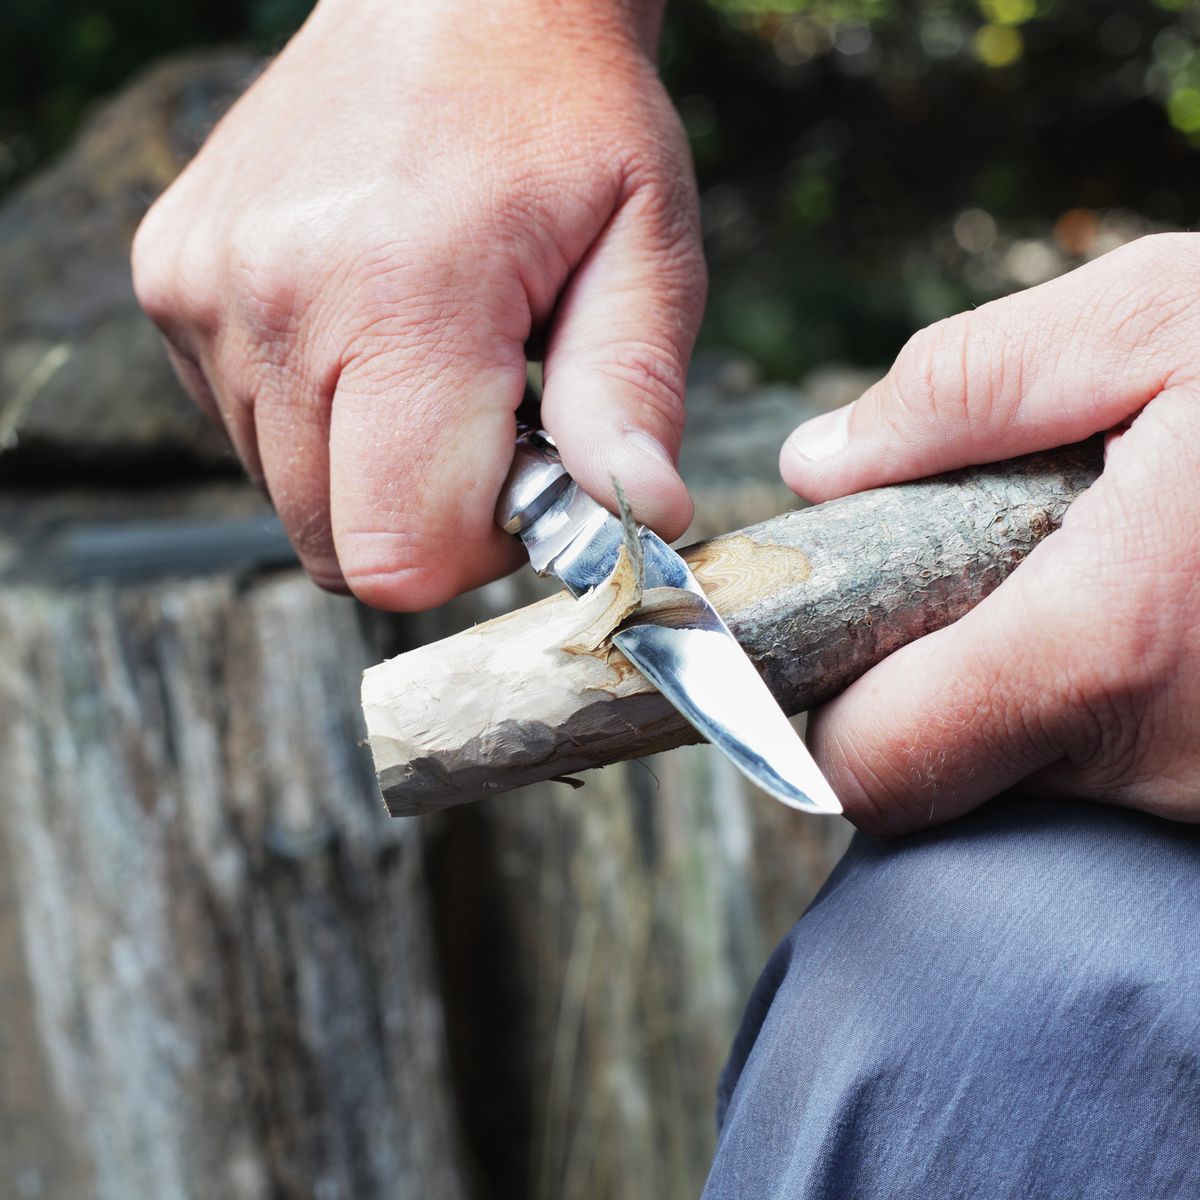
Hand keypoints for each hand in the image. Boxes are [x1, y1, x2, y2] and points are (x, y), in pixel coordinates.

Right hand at [132, 0, 703, 608]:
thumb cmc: (564, 117)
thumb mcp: (645, 246)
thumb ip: (632, 395)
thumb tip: (642, 516)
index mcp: (401, 295)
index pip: (402, 553)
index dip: (477, 555)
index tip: (528, 481)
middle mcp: (274, 300)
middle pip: (335, 545)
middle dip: (426, 520)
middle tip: (491, 421)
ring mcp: (205, 291)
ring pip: (288, 496)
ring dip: (373, 469)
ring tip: (434, 364)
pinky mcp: (172, 283)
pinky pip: (249, 431)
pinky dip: (319, 419)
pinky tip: (371, 337)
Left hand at [781, 233, 1199, 833]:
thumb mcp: (1168, 323)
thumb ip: (967, 389)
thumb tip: (818, 465)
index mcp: (1112, 652)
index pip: (874, 768)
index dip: (827, 706)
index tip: (832, 632)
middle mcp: (1169, 768)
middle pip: (946, 776)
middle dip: (920, 683)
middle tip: (969, 570)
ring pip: (1035, 774)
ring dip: (1022, 682)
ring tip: (1092, 567)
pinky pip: (1125, 770)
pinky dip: (1103, 702)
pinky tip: (1163, 610)